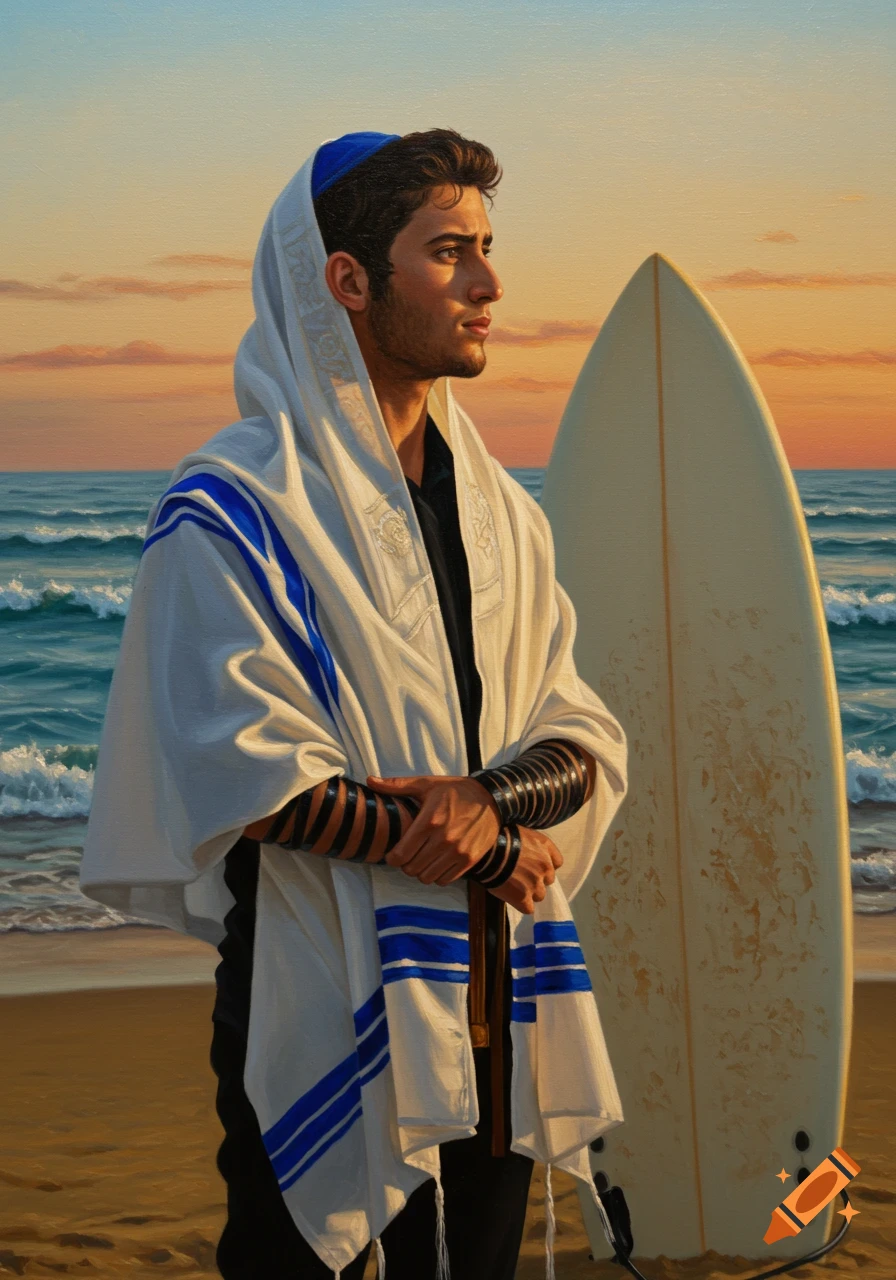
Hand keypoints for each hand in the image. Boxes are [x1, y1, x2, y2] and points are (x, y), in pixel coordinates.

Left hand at [366, 773, 501, 885]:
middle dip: (406, 864)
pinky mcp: (469, 860)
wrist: (491, 799)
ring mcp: (458, 852)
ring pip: (426, 877)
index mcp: (429, 820)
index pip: (400, 854)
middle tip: (409, 855)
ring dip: (421, 871)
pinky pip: (445, 880)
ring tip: (423, 859)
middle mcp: (443, 839)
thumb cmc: (455, 791)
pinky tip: (438, 862)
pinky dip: (438, 875)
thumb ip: (396, 786)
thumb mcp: (426, 784)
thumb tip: (370, 780)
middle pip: (411, 869)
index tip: (394, 853)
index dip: (392, 858)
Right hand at [487, 827, 562, 914]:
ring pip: (539, 895)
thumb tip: (526, 854)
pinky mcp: (524, 899)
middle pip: (547, 880)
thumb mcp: (521, 833)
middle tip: (520, 877)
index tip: (535, 866)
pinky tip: (511, 898)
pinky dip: (521, 905)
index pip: (557, 862)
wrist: (489, 851)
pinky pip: (528, 908)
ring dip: (529, 893)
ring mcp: (536, 884)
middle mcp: (546, 866)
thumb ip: (530, 846)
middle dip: (536, 879)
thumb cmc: (500, 837)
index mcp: (545, 847)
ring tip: (513, 888)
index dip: (545, 866)